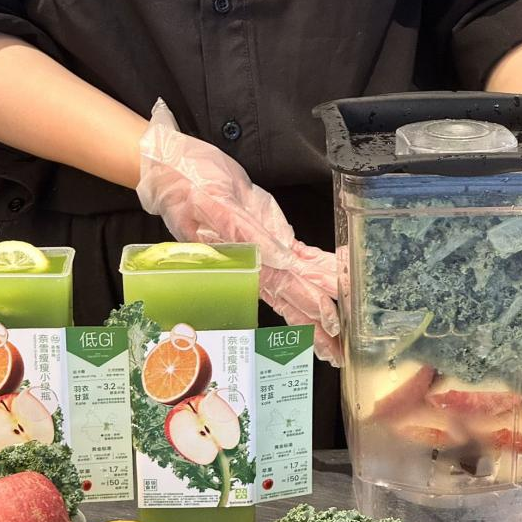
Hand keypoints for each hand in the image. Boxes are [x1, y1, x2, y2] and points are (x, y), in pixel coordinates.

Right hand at [137, 100, 340, 363]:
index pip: (284, 292)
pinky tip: (337, 275)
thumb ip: (244, 230)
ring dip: (319, 306)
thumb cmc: (188, 184)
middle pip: (295, 298)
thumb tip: (278, 256)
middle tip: (342, 349)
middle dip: (319, 324)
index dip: (308, 308)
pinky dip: (318, 265)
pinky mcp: (268, 233)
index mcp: (246, 261)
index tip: (330, 325)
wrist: (179, 172)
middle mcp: (257, 263)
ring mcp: (264, 250)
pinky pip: (298, 255)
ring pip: (297, 284)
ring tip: (339, 331)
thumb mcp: (213, 203)